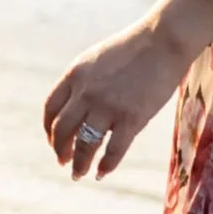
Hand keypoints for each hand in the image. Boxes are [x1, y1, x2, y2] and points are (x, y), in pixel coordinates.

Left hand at [44, 15, 189, 178]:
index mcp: (75, 75)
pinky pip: (113, 151)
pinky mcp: (132, 118)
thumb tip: (77, 108)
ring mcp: (108, 106)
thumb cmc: (134, 48)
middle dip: (60, 150)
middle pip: (62, 130)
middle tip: (63, 161)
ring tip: (79, 174)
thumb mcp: (97, 58)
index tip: (53, 141)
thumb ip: (84, 82)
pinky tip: (102, 172)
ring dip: (79, 164)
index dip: (48, 130)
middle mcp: (86, 92)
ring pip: (85, 145)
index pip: (50, 109)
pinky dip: (106, 166)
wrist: (163, 40)